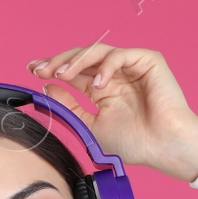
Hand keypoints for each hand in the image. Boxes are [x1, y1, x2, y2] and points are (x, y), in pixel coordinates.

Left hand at [28, 44, 197, 181]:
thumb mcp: (91, 125)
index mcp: (102, 89)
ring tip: (63, 74)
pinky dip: (106, 66)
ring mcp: (130, 67)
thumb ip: (70, 106)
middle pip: (81, 57)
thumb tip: (48, 86)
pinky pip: (120, 55)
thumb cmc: (136, 142)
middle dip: (59, 61)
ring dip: (77, 60)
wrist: (164, 147)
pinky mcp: (147, 61)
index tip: (33, 71)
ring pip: (97, 51)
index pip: (74, 72)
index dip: (53, 68)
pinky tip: (97, 85)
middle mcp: (114, 75)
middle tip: (42, 69)